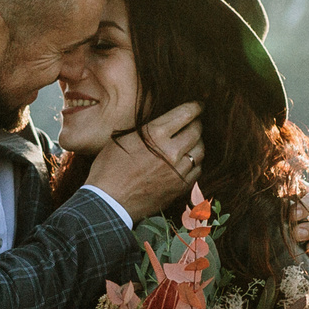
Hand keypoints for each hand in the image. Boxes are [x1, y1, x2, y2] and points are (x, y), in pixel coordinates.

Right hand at [85, 101, 203, 219]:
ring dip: (197, 143)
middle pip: (197, 130)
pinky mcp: (180, 188)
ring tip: (190, 142)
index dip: (195, 107)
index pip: (186, 113)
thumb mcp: (123, 138)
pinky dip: (195, 163)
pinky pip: (197, 170)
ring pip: (200, 150)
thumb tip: (165, 121)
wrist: (108, 202)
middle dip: (196, 124)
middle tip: (194, 122)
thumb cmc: (109, 168)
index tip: (197, 106)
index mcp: (154, 134)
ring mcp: (178, 171)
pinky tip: (187, 161)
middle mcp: (171, 151)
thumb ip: (147, 128)